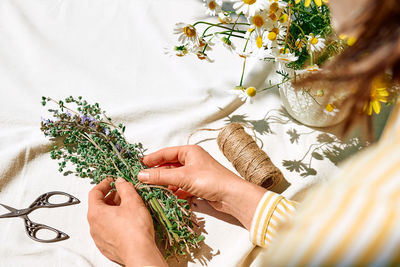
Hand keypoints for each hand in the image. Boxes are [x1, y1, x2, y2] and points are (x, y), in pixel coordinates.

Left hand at [87, 177, 166, 266]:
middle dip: (110, 197)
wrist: (139, 253)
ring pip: (103, 219)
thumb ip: (125, 188)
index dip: (104, 184)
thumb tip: (121, 182)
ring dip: (113, 210)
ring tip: (127, 207)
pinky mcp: (106, 247)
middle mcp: (94, 226)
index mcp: (96, 213)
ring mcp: (99, 238)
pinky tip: (127, 221)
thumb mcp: (133, 201)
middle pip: (98, 205)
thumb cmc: (135, 231)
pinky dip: (114, 222)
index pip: (94, 192)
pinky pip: (107, 230)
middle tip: (122, 193)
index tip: (111, 181)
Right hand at [138, 145, 265, 228]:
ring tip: (152, 189)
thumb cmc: (210, 180)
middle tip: (143, 179)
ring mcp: (196, 173)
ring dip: (166, 183)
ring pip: (175, 177)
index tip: (139, 164)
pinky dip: (175, 191)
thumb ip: (161, 176)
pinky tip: (168, 196)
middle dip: (158, 173)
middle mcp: (193, 160)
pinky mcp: (199, 185)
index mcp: (190, 152)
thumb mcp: (182, 177)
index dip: (152, 159)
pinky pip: (182, 187)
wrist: (232, 196)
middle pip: (170, 165)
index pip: (166, 153)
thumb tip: (141, 175)